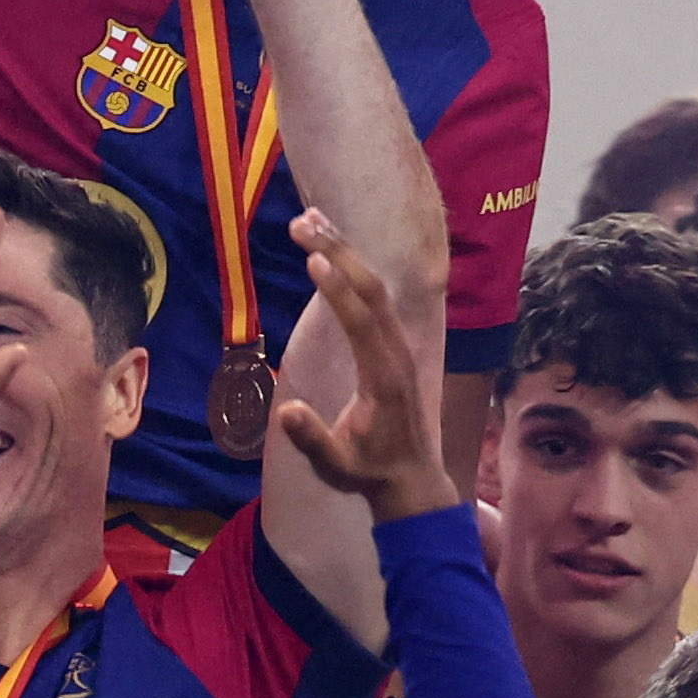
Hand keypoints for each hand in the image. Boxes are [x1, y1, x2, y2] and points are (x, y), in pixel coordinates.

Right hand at [271, 207, 454, 516]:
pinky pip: (375, 296)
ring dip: (344, 251)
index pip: (362, 323)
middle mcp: (396, 354)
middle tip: (300, 222)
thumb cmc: (367, 472)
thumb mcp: (336, 467)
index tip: (312, 257)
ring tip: (309, 218)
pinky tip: (329, 247)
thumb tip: (286, 411)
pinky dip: (352, 265)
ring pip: (375, 288)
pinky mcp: (393, 343)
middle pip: (371, 292)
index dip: (337, 290)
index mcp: (383, 379)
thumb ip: (313, 439)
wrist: (412, 479)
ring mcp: (399, 346)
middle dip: (338, 253)